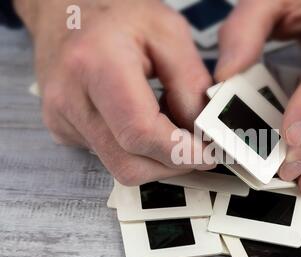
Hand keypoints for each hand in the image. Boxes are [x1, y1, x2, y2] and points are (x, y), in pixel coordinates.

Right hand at [14, 0, 214, 184]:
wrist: (69, 12)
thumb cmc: (117, 14)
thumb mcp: (169, 33)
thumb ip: (191, 84)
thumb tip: (203, 132)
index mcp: (96, 64)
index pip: (141, 133)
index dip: (181, 152)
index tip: (208, 154)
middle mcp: (70, 98)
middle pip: (130, 164)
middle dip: (172, 164)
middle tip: (198, 148)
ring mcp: (62, 118)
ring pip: (121, 168)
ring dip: (156, 159)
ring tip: (171, 128)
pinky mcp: (63, 130)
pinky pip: (110, 157)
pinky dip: (138, 151)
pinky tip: (146, 123)